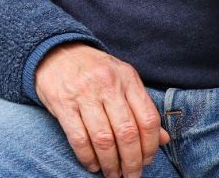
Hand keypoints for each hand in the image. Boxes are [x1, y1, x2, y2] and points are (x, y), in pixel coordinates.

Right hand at [35, 43, 167, 177]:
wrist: (56, 52)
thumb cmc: (94, 70)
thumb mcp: (122, 79)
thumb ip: (141, 107)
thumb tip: (162, 139)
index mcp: (127, 78)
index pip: (148, 119)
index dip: (150, 147)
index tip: (147, 161)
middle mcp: (107, 84)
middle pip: (127, 133)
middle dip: (131, 162)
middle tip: (131, 176)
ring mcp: (84, 93)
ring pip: (103, 139)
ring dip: (110, 164)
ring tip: (113, 174)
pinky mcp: (63, 103)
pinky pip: (79, 138)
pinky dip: (87, 157)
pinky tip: (93, 164)